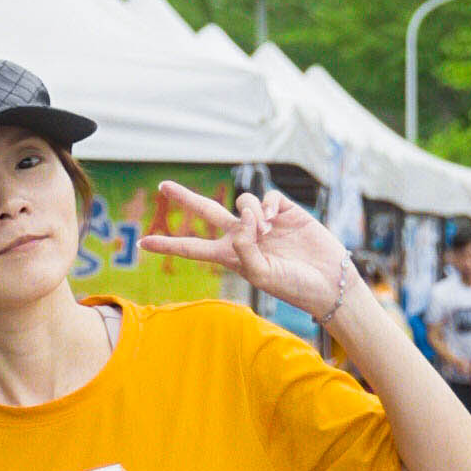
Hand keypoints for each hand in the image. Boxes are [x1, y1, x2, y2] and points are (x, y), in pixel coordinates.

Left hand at [149, 181, 349, 322]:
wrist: (328, 280)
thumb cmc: (294, 285)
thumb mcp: (262, 275)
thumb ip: (244, 250)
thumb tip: (240, 222)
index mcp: (231, 256)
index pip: (194, 248)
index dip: (169, 244)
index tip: (142, 243)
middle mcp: (243, 236)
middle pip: (207, 212)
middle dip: (185, 199)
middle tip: (163, 186)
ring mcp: (262, 222)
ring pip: (242, 202)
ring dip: (247, 211)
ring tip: (263, 229)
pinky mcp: (284, 212)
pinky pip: (266, 198)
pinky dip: (265, 205)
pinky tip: (272, 218)